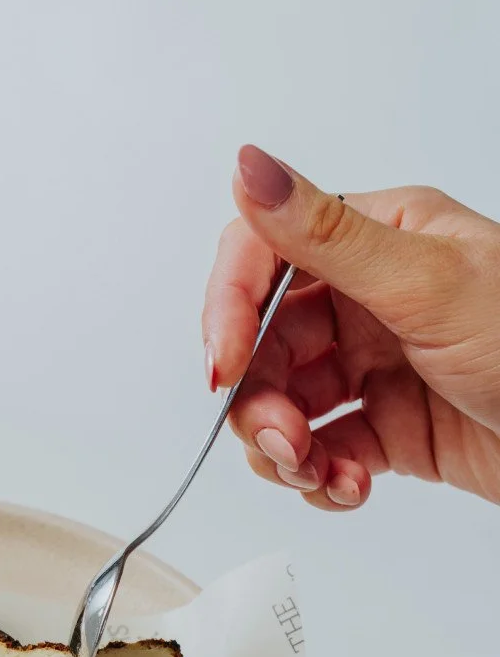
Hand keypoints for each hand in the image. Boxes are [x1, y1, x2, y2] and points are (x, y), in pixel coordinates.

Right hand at [203, 145, 499, 510]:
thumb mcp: (429, 284)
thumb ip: (329, 235)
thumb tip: (251, 169)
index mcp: (378, 240)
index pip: (264, 258)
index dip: (230, 311)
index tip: (226, 367)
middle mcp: (367, 300)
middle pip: (263, 347)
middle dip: (260, 402)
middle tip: (285, 440)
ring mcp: (373, 367)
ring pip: (282, 406)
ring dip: (285, 449)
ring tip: (318, 472)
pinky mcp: (384, 429)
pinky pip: (319, 454)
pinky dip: (320, 479)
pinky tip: (348, 487)